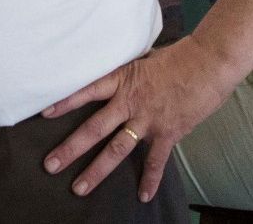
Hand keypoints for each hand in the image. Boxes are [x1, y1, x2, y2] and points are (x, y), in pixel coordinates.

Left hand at [40, 36, 242, 201]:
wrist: (209, 63)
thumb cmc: (178, 56)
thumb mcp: (142, 58)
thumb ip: (125, 72)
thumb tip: (112, 73)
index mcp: (121, 80)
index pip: (85, 91)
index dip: (64, 102)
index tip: (42, 114)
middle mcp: (130, 102)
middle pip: (94, 129)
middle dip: (70, 149)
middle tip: (50, 165)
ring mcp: (148, 120)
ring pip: (117, 149)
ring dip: (96, 170)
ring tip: (79, 187)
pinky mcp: (168, 132)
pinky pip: (156, 161)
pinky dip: (150, 180)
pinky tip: (143, 196)